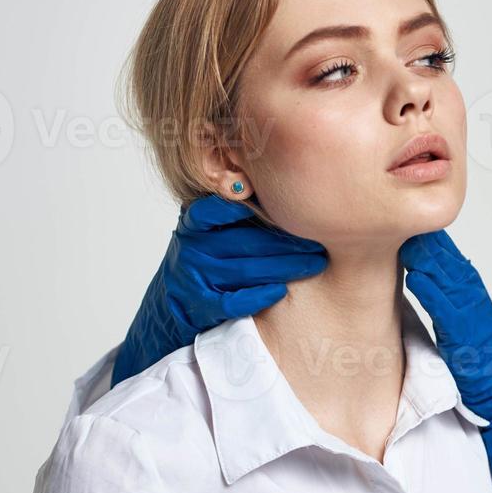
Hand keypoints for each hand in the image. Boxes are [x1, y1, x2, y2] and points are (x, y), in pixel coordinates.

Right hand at [112, 195, 327, 384]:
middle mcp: (193, 247)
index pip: (214, 208)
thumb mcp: (208, 228)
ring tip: (315, 263)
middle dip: (288, 241)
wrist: (171, 302)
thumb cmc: (204, 258)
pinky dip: (257, 296)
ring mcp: (195, 277)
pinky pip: (232, 301)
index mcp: (194, 222)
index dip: (241, 203)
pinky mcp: (201, 305)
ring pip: (245, 270)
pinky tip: (280, 290)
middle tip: (320, 240)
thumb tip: (278, 187)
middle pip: (246, 241)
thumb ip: (231, 208)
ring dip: (285, 267)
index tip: (275, 198)